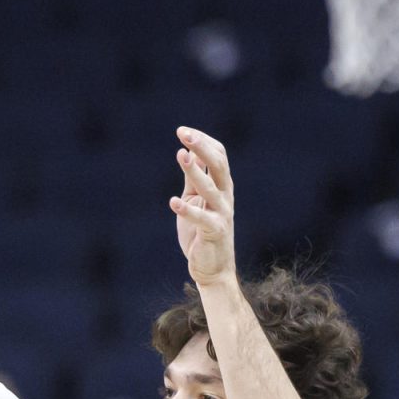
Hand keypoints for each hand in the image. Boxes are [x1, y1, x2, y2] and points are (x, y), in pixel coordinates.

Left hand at [170, 126, 235, 287]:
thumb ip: (194, 177)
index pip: (219, 155)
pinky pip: (201, 219)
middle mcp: (225, 196)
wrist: (213, 267)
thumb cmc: (201, 230)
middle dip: (202, 147)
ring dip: (195, 171)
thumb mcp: (196, 198)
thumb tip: (189, 150)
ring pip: (210, 188)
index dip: (202, 141)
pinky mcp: (214, 232)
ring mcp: (222, 214)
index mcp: (222, 185)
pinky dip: (187, 210)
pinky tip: (173, 202)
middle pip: (219, 165)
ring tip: (181, 156)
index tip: (182, 131)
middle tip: (185, 134)